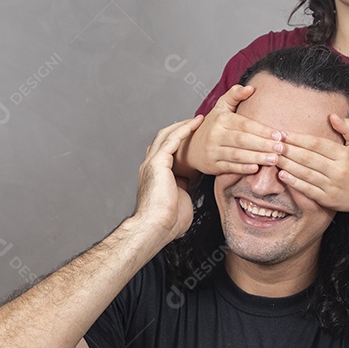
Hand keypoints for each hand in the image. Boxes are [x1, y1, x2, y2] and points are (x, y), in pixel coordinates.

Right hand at [135, 115, 204, 239]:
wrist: (156, 227)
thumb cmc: (168, 222)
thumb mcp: (180, 199)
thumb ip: (184, 189)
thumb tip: (194, 186)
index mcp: (155, 176)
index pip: (166, 152)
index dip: (180, 143)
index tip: (195, 138)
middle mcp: (150, 166)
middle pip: (163, 139)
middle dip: (180, 129)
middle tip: (197, 123)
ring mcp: (152, 163)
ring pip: (166, 135)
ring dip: (183, 126)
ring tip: (198, 120)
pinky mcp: (157, 163)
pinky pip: (172, 140)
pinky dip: (184, 130)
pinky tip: (195, 124)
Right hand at [182, 85, 284, 174]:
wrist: (190, 147)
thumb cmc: (212, 126)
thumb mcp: (220, 107)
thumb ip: (235, 95)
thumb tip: (250, 87)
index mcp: (221, 119)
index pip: (245, 124)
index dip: (262, 130)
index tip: (279, 135)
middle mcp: (215, 135)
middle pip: (242, 140)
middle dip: (263, 145)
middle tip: (281, 149)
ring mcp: (212, 151)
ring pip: (237, 155)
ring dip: (257, 157)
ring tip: (274, 159)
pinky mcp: (212, 166)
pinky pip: (229, 167)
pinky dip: (242, 169)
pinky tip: (256, 169)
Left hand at [275, 114, 348, 214]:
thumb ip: (348, 128)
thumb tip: (332, 116)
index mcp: (344, 155)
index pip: (317, 144)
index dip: (298, 139)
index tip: (283, 134)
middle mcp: (338, 171)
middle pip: (308, 158)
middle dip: (288, 150)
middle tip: (273, 144)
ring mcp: (332, 187)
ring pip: (305, 174)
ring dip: (287, 165)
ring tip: (273, 157)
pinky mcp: (327, 200)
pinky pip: (307, 190)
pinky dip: (293, 182)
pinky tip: (282, 175)